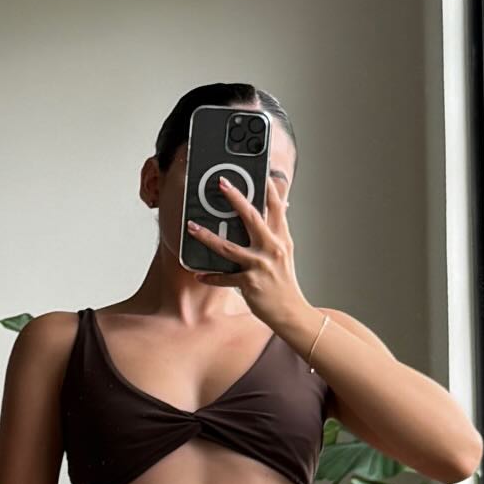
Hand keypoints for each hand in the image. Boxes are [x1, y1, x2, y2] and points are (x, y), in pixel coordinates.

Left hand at [185, 173, 308, 333]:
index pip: (275, 207)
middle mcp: (272, 248)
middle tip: (221, 183)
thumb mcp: (285, 252)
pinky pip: (225, 278)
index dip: (266, 188)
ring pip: (229, 247)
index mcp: (281, 238)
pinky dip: (211, 277)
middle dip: (235, 198)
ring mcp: (260, 265)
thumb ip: (277, 230)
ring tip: (192, 227)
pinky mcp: (250, 283)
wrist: (291, 311)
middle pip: (251, 217)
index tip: (257, 172)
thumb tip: (280, 207)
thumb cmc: (284, 281)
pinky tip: (199, 274)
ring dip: (207, 236)